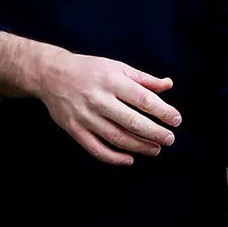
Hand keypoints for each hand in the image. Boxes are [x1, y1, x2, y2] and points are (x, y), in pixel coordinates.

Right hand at [0, 36, 180, 166]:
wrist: (51, 75)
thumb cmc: (90, 70)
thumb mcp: (117, 67)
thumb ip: (143, 79)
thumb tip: (168, 85)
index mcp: (111, 80)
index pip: (143, 99)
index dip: (163, 111)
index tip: (176, 120)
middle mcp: (98, 99)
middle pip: (131, 121)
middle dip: (154, 133)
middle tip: (169, 139)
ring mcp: (85, 116)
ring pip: (116, 137)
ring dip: (139, 147)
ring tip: (156, 149)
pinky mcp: (74, 129)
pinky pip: (96, 149)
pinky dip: (114, 158)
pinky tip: (130, 159)